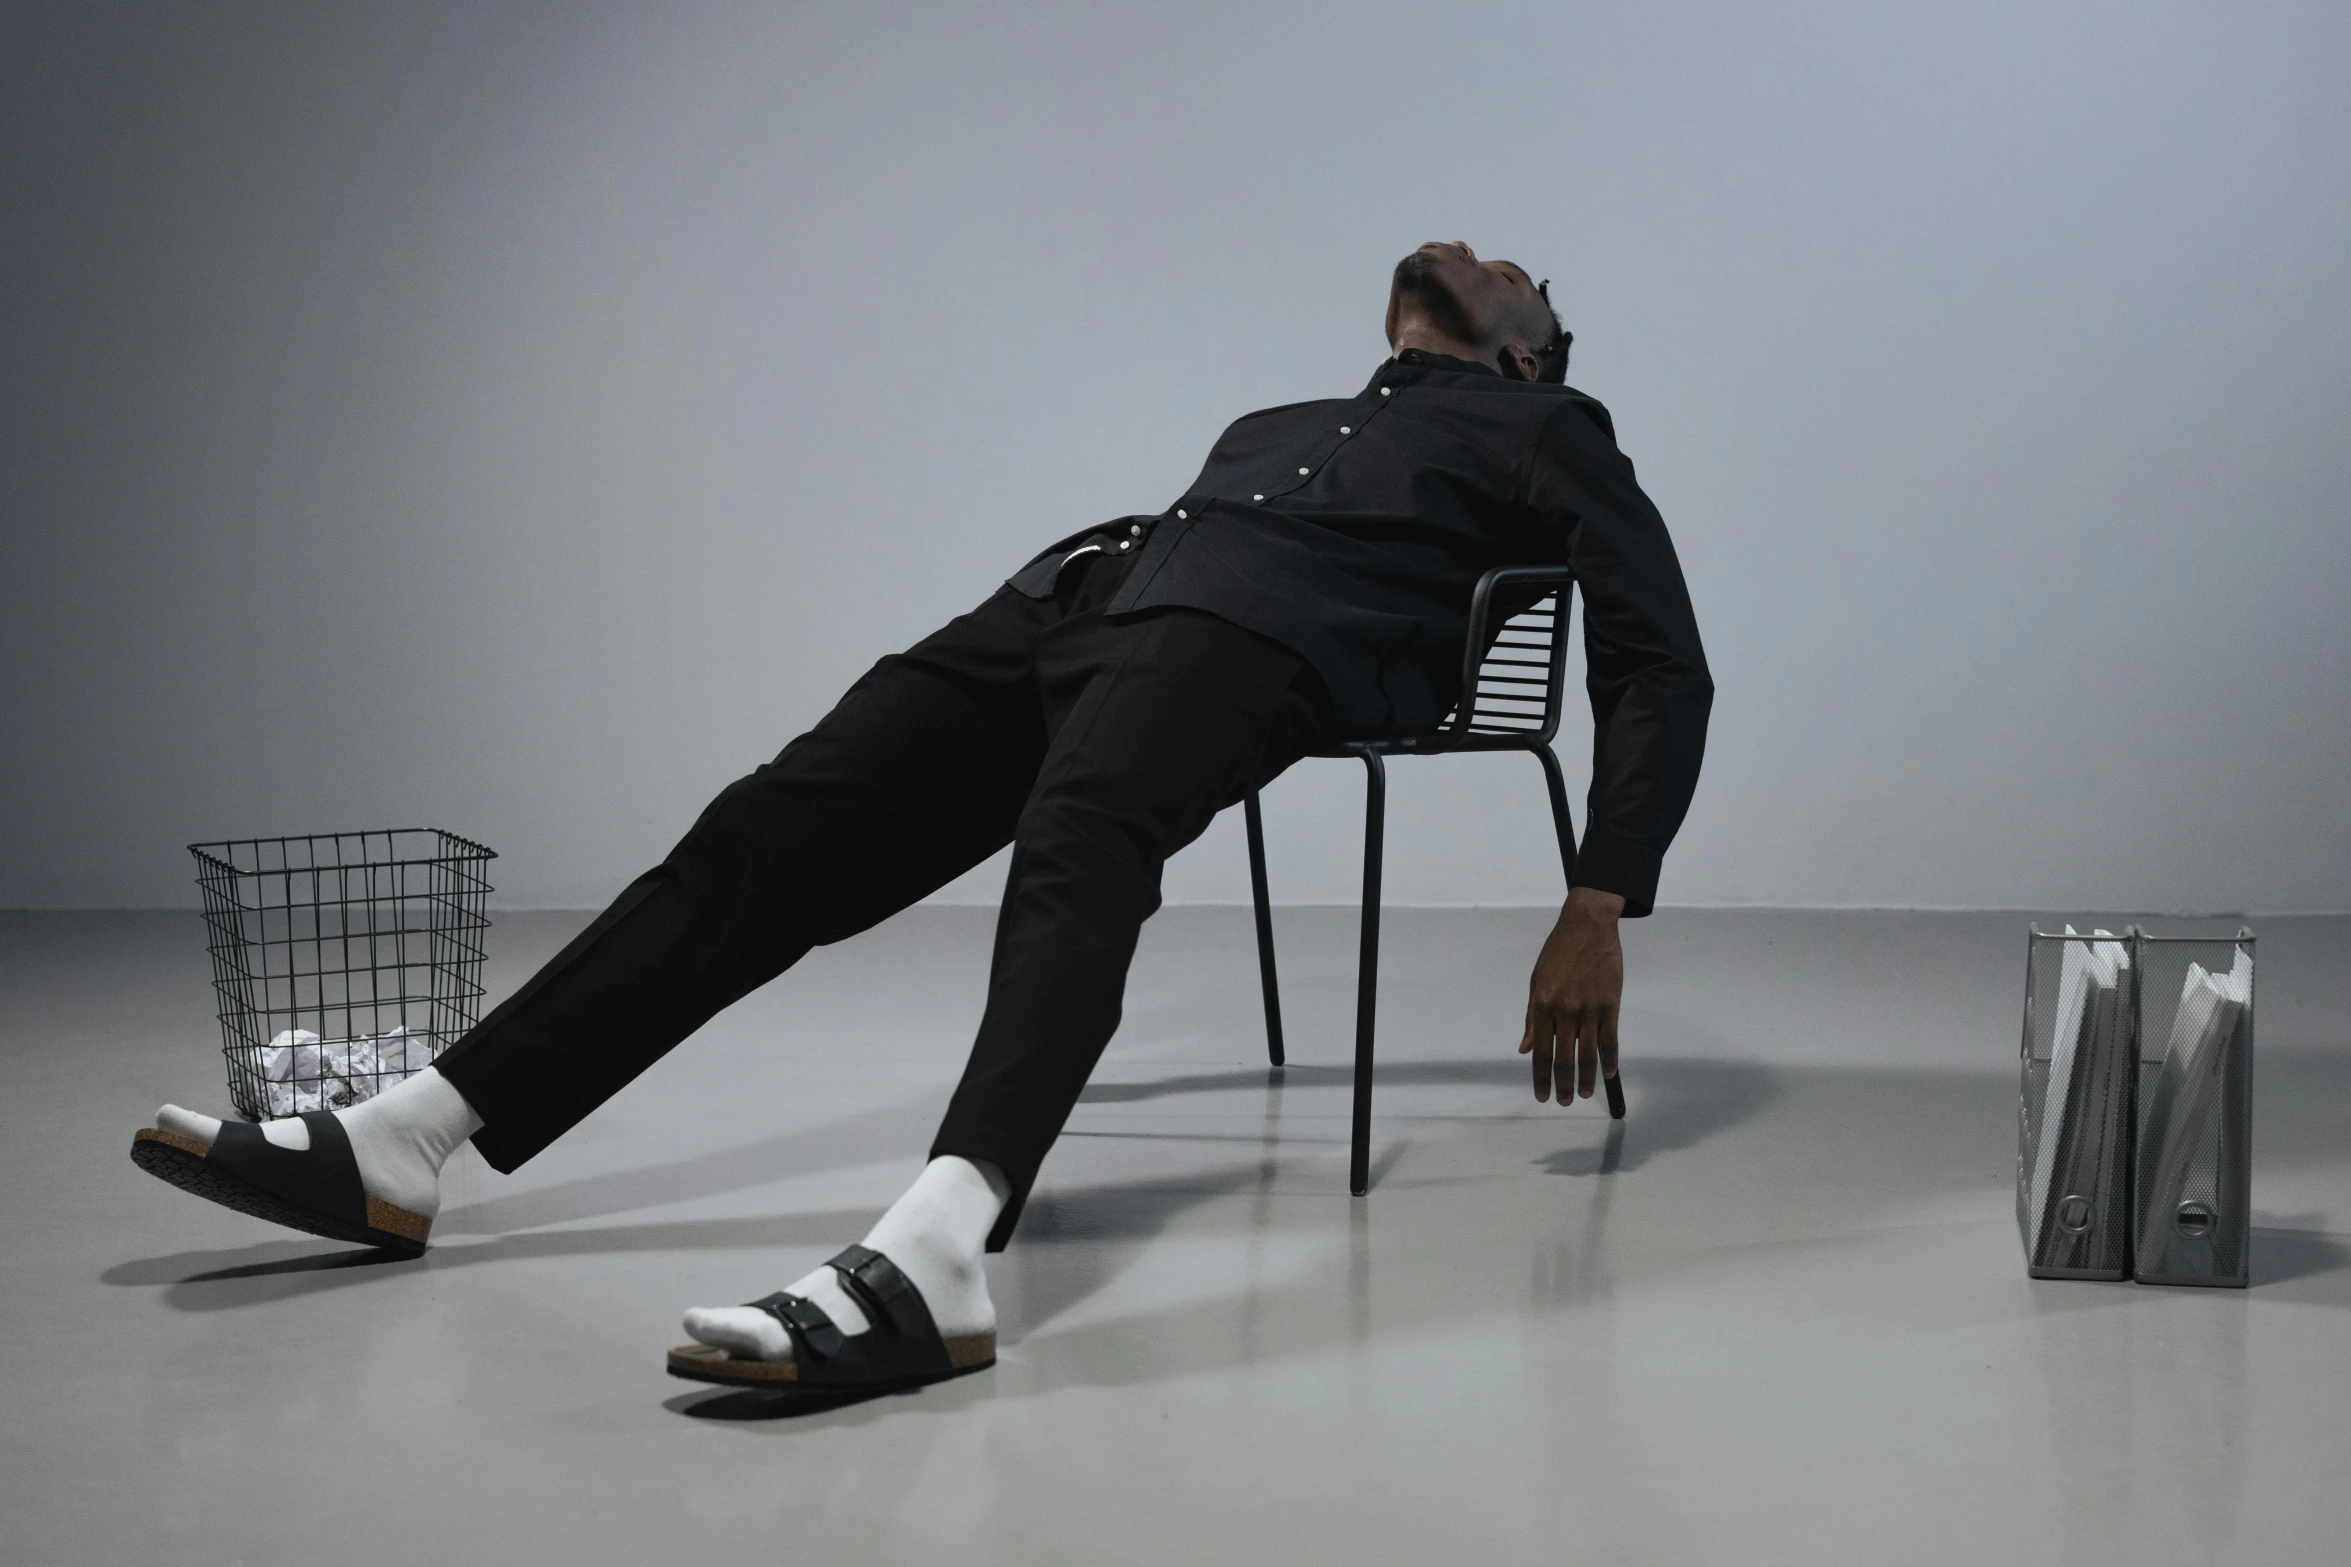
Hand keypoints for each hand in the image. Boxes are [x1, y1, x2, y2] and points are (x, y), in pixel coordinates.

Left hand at [1520, 886, 1624, 1102]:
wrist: (1587, 926)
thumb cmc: (1558, 953)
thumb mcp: (1536, 982)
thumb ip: (1532, 1018)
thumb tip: (1526, 1049)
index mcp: (1543, 1006)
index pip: (1541, 1052)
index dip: (1540, 1077)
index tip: (1542, 1095)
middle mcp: (1566, 1011)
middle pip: (1564, 1059)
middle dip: (1563, 1085)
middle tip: (1564, 1102)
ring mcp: (1590, 1009)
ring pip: (1589, 1054)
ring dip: (1588, 1078)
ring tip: (1585, 1093)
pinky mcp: (1611, 1004)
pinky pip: (1611, 1039)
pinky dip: (1610, 1059)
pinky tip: (1609, 1073)